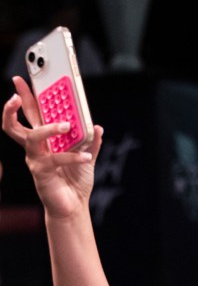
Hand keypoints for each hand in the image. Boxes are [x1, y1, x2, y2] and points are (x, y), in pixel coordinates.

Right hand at [2, 76, 101, 217]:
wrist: (74, 206)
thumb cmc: (75, 180)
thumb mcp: (88, 156)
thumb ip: (91, 141)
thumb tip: (96, 126)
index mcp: (44, 141)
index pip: (31, 115)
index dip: (24, 97)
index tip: (20, 80)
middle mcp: (35, 148)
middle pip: (15, 124)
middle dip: (13, 107)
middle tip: (16, 94)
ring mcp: (35, 159)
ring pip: (33, 136)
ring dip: (50, 127)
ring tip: (68, 125)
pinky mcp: (41, 172)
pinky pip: (55, 158)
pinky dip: (73, 156)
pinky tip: (86, 156)